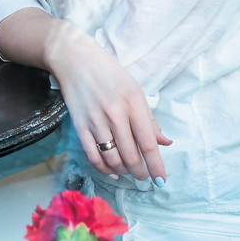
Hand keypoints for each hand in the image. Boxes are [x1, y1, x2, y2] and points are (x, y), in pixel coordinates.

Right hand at [47, 21, 171, 182]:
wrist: (75, 59)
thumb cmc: (109, 73)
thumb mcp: (135, 90)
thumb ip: (149, 119)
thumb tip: (165, 143)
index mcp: (133, 103)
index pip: (148, 143)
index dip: (156, 166)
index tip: (161, 181)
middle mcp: (115, 114)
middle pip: (131, 156)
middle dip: (140, 172)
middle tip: (144, 176)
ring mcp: (95, 120)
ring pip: (112, 159)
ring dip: (123, 171)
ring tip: (128, 170)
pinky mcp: (79, 125)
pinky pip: (92, 155)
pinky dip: (103, 168)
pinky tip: (111, 171)